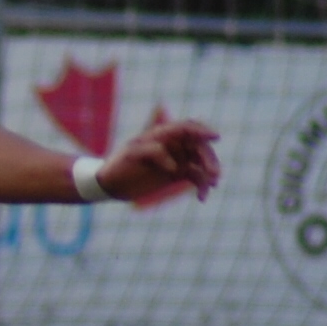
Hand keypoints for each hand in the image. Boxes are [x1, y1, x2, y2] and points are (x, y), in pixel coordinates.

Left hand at [97, 115, 221, 202]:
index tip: (216, 137)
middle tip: (214, 173)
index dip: (202, 131)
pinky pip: (196, 177)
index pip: (186, 128)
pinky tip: (202, 198)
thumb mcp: (131, 155)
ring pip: (201, 162)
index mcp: (161, 134)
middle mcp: (173, 144)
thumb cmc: (118, 165)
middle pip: (199, 146)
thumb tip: (176, 166)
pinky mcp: (177, 173)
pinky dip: (202, 186)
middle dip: (209, 158)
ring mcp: (177, 158)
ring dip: (209, 173)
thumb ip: (153, 153)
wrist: (110, 183)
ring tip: (211, 186)